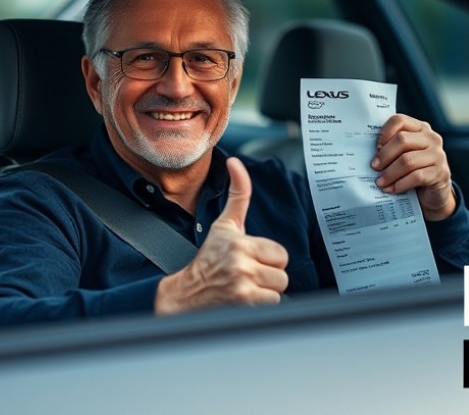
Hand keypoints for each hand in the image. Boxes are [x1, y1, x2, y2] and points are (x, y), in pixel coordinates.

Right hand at [154, 157, 288, 314]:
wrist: (186, 293)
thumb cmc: (209, 258)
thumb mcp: (224, 225)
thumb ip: (238, 194)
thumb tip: (235, 162)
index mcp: (239, 243)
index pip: (281, 254)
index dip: (268, 259)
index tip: (250, 260)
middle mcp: (240, 263)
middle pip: (282, 274)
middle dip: (268, 277)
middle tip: (247, 275)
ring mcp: (242, 285)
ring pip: (278, 289)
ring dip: (265, 292)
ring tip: (246, 287)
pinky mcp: (243, 304)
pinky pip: (272, 304)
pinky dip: (261, 305)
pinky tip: (244, 300)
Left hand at [371, 114, 455, 220]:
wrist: (434, 193)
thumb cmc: (414, 170)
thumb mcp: (404, 155)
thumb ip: (393, 148)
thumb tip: (368, 152)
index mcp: (420, 128)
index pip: (399, 120)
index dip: (385, 132)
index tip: (376, 147)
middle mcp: (431, 138)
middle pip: (402, 140)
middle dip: (384, 155)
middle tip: (374, 166)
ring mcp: (438, 155)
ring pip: (408, 161)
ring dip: (390, 173)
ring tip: (379, 182)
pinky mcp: (441, 173)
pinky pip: (416, 177)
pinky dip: (400, 184)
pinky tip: (390, 189)